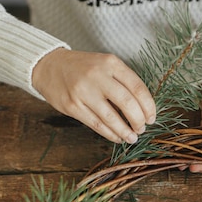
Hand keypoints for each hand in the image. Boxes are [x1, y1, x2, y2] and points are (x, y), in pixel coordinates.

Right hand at [32, 48, 155, 143]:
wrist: (49, 66)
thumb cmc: (83, 68)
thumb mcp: (104, 65)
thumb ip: (122, 81)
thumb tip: (143, 109)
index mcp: (110, 63)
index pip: (138, 87)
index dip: (148, 106)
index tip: (152, 118)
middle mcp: (97, 76)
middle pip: (127, 103)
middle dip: (139, 120)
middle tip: (142, 128)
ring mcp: (83, 91)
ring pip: (111, 118)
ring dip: (125, 131)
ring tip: (132, 138)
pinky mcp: (72, 106)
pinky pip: (97, 124)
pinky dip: (110, 134)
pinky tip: (118, 137)